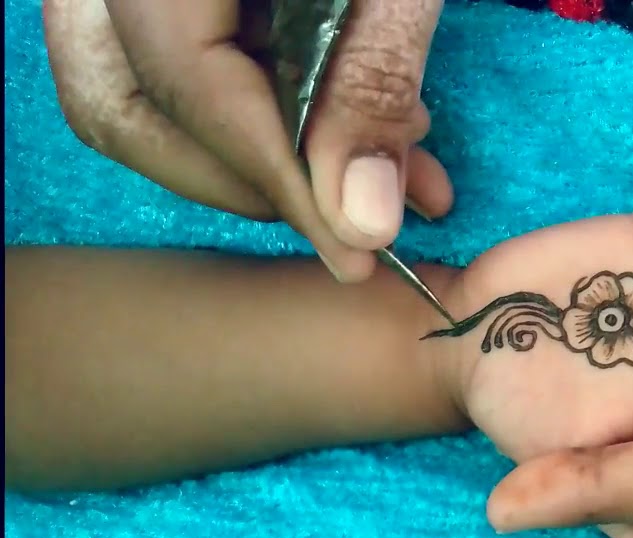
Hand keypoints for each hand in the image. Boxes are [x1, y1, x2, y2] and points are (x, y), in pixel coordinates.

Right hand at [43, 0, 451, 281]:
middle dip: (250, 181)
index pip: (187, 86)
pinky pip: (165, 62)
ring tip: (383, 169)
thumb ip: (369, 78)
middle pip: (124, 104)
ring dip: (255, 157)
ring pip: (132, 93)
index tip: (358, 255)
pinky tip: (357, 123)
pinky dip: (257, 108)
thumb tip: (363, 220)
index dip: (276, 184)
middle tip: (362, 216)